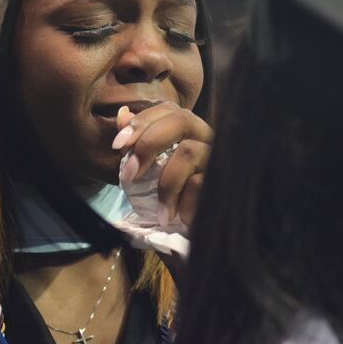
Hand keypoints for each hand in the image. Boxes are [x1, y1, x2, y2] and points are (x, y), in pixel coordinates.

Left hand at [113, 103, 212, 226]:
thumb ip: (136, 143)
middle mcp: (208, 138)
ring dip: (165, 183)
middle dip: (148, 143)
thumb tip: (123, 113)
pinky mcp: (224, 181)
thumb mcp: (148, 171)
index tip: (118, 146)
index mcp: (190, 131)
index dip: (141, 122)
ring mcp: (219, 158)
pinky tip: (176, 217)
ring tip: (160, 210)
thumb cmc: (174, 199)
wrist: (199, 234)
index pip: (168, 109)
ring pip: (189, 151)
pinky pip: (198, 182)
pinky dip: (181, 202)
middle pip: (181, 119)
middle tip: (130, 174)